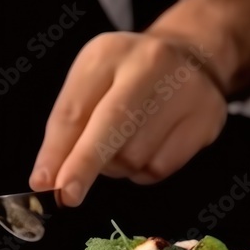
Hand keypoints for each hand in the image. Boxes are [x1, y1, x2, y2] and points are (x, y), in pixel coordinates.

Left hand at [29, 31, 227, 205]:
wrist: (189, 56)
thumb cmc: (124, 77)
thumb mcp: (88, 85)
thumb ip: (65, 129)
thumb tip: (47, 179)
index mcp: (107, 54)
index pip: (75, 109)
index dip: (56, 151)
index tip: (42, 182)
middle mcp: (149, 66)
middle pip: (111, 127)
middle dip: (84, 167)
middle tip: (66, 195)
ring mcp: (184, 91)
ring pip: (133, 156)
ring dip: (114, 167)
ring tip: (120, 143)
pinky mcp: (206, 119)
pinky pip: (159, 168)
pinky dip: (141, 170)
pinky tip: (145, 147)